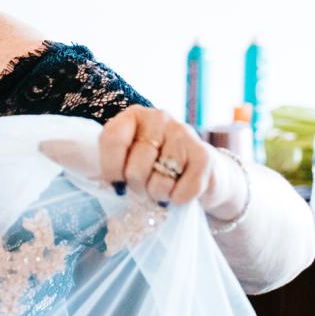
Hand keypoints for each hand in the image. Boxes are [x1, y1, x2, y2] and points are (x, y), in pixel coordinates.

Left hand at [97, 106, 219, 208]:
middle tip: (143, 186)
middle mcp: (159, 118)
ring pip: (160, 181)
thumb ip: (113, 165)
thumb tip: (111, 183)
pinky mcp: (203, 154)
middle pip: (136, 167)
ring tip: (160, 189)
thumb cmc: (151, 165)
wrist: (193, 170)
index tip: (116, 180)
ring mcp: (184, 133)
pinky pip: (184, 190)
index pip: (113, 140)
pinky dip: (177, 199)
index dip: (111, 169)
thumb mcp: (126, 158)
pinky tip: (178, 191)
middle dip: (137, 186)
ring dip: (158, 194)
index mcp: (133, 116)